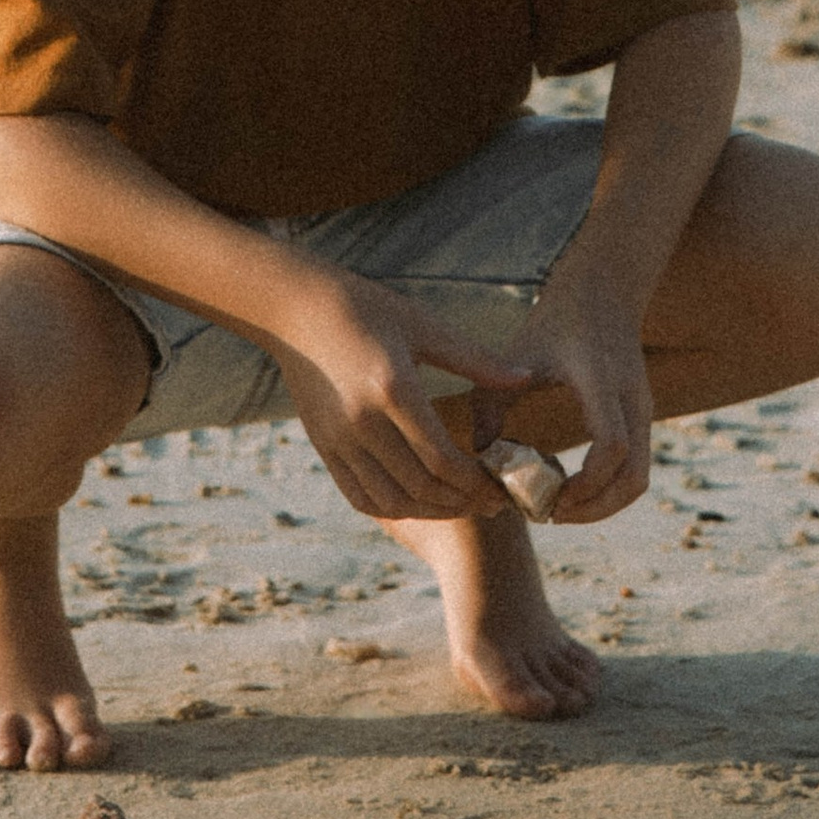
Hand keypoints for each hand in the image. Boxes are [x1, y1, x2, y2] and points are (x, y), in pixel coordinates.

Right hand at [262, 270, 537, 520]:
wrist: (293, 307)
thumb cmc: (366, 307)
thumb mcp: (424, 326)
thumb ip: (476, 359)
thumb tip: (525, 378)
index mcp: (393, 388)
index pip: (442, 459)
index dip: (477, 482)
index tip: (502, 483)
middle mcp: (363, 422)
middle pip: (421, 487)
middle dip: (463, 502)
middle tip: (493, 501)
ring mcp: (338, 439)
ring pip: (392, 500)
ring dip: (432, 510)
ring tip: (461, 503)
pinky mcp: (323, 447)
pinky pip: (361, 497)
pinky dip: (394, 507)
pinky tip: (420, 499)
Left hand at [511, 266, 654, 523]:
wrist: (603, 290)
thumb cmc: (552, 323)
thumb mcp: (514, 355)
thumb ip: (490, 404)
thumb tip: (481, 459)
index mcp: (600, 379)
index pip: (611, 444)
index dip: (584, 483)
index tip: (548, 496)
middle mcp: (630, 398)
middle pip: (634, 476)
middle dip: (595, 508)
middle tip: (552, 514)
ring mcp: (642, 409)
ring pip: (639, 478)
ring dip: (603, 505)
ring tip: (560, 509)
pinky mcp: (642, 417)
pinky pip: (636, 468)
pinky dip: (608, 489)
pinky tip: (571, 488)